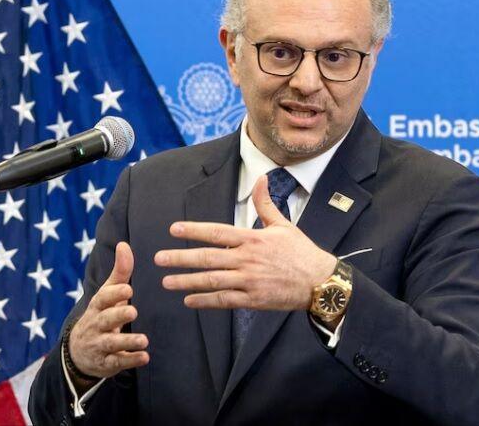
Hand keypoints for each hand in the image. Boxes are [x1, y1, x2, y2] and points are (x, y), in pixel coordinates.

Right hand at [68, 242, 149, 378]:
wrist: (79, 352)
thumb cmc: (100, 315)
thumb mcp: (107, 295)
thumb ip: (119, 272)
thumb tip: (124, 244)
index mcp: (97, 307)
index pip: (102, 298)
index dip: (114, 294)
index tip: (128, 289)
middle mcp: (95, 325)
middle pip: (104, 320)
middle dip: (118, 316)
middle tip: (133, 311)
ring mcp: (99, 345)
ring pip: (111, 344)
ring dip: (127, 342)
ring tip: (144, 340)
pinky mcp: (106, 363)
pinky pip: (117, 362)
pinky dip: (130, 360)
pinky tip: (145, 357)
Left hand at [155, 174, 337, 309]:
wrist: (320, 282)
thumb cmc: (301, 252)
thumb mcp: (283, 224)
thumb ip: (265, 203)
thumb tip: (261, 178)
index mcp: (253, 239)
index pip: (217, 232)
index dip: (194, 230)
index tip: (174, 230)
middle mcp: (247, 259)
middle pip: (207, 257)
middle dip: (180, 258)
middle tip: (159, 258)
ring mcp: (249, 281)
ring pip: (211, 280)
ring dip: (187, 281)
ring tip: (166, 282)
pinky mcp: (253, 300)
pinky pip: (224, 300)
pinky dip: (205, 300)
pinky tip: (189, 300)